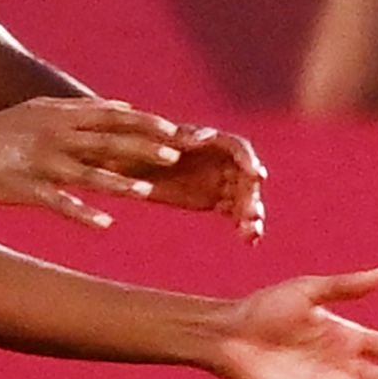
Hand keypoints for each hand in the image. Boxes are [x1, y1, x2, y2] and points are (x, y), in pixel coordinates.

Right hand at [0, 96, 190, 228]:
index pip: (112, 117)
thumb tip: (123, 106)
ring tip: (146, 191)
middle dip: (142, 148)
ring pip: (87, 172)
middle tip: (174, 157)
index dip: (144, 123)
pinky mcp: (27, 189)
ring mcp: (43, 163)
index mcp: (62, 117)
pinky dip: (83, 214)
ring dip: (118, 182)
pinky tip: (106, 224)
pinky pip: (59, 203)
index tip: (174, 130)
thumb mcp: (43, 109)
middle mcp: (57, 137)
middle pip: (107, 141)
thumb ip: (83, 109)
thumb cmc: (2, 128)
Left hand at [131, 122, 268, 240]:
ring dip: (252, 215)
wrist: (122, 165)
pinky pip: (236, 215)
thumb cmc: (135, 147)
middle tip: (251, 215)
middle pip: (245, 178)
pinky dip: (245, 227)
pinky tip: (250, 240)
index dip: (249, 161)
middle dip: (250, 196)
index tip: (255, 175)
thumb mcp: (152, 141)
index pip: (238, 149)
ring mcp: (221, 182)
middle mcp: (221, 160)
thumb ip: (176, 140)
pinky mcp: (216, 202)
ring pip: (245, 198)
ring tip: (250, 232)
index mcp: (211, 140)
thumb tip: (195, 138)